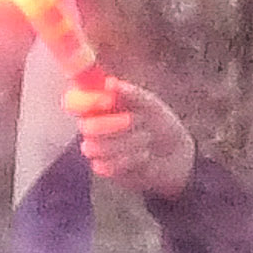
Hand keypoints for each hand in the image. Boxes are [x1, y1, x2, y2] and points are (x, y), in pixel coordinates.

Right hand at [68, 70, 197, 193]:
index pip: (76, 103)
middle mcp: (94, 127)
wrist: (175, 153)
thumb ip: (129, 93)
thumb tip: (109, 83)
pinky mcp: (104, 169)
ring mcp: (97, 149)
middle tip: (133, 121)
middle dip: (112, 125)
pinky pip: (106, 166)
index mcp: (99, 107)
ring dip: (128, 143)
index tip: (107, 101)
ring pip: (96, 148)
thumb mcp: (149, 104)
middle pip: (86, 128)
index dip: (87, 102)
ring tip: (146, 139)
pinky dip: (131, 160)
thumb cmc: (160, 124)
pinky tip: (144, 157)